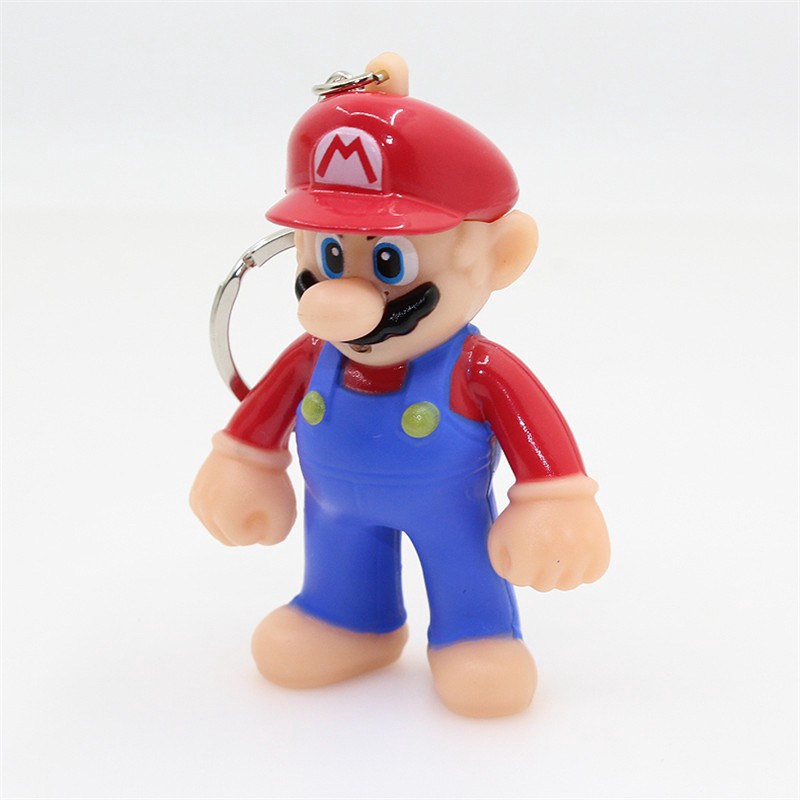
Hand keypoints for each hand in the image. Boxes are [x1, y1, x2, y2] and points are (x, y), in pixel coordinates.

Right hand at [189, 432, 296, 546]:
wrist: (251, 438)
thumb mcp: (284, 510)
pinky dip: (224, 508)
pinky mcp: (196, 489)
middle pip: (228, 538)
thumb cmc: (269, 475)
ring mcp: (198, 498)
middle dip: (246, 526)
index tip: (269, 504)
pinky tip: (238, 492)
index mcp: (221, 518)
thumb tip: (262, 540)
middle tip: (262, 503)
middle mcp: (204, 510)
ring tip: (250, 496)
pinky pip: (211, 512)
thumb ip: (275, 536)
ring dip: (234, 518)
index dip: (262, 525)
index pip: (245, 540)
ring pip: (217, 526)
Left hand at [488, 475, 609, 590]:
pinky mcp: (599, 550)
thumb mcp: (499, 533)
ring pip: (567, 583)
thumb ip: (500, 563)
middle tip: (537, 547)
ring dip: (559, 571)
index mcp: (527, 555)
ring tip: (555, 549)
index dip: (515, 562)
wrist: (554, 480)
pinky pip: (592, 574)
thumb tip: (516, 578)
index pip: (518, 580)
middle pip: (542, 585)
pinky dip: (583, 568)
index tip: (519, 547)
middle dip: (536, 568)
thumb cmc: (524, 508)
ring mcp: (579, 555)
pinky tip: (574, 553)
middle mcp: (554, 559)